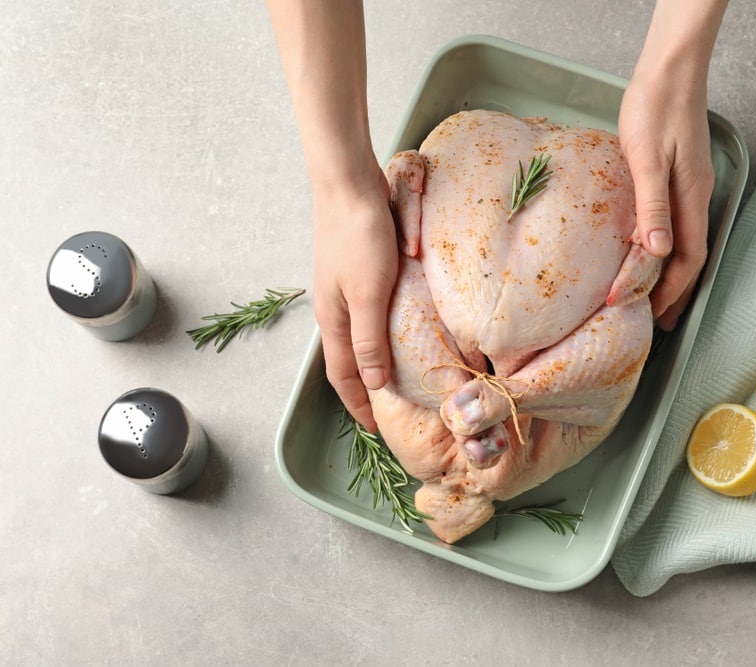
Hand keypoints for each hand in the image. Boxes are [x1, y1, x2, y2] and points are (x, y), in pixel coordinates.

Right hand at [312, 163, 396, 432]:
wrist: (347, 183)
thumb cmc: (358, 235)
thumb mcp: (369, 293)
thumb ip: (370, 340)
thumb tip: (374, 384)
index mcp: (333, 319)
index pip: (343, 375)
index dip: (358, 404)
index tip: (375, 429)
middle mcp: (334, 308)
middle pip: (347, 359)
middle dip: (364, 388)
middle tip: (389, 409)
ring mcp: (343, 288)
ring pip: (356, 335)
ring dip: (373, 359)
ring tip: (398, 375)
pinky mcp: (356, 269)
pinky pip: (367, 313)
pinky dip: (380, 331)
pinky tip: (400, 328)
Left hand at [618, 73, 714, 330]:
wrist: (670, 70)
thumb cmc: (656, 107)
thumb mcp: (648, 158)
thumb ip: (654, 204)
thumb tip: (659, 250)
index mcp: (691, 197)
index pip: (689, 258)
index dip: (673, 290)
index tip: (653, 314)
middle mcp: (696, 196)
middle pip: (692, 256)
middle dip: (678, 291)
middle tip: (660, 320)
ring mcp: (690, 185)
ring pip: (686, 241)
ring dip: (673, 272)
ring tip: (656, 296)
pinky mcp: (679, 175)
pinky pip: (677, 222)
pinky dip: (667, 246)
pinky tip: (651, 250)